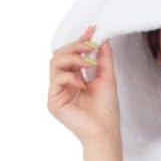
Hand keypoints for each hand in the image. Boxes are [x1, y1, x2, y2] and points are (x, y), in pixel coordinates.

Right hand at [47, 23, 122, 152]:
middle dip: (75, 46)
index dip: (80, 40)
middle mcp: (63, 84)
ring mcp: (57, 92)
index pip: (71, 54)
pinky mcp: (53, 101)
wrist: (105, 131)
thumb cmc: (106, 110)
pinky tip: (83, 85)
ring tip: (89, 64)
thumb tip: (102, 38)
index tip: (92, 29)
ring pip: (55, 62)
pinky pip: (56, 78)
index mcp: (74, 78)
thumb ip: (103, 57)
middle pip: (60, 54)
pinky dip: (71, 77)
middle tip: (90, 45)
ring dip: (73, 58)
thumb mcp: (107, 77)